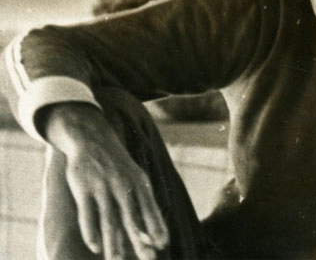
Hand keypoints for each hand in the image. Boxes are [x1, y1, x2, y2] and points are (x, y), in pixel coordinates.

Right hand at [43, 103, 169, 258]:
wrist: (93, 138)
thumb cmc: (119, 167)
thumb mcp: (135, 178)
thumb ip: (141, 203)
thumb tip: (151, 232)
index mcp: (139, 182)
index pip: (150, 208)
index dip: (156, 226)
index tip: (162, 244)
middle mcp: (122, 185)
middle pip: (132, 218)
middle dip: (139, 240)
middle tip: (148, 258)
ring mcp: (102, 187)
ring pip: (109, 220)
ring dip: (113, 242)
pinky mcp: (83, 189)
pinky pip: (88, 214)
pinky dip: (90, 231)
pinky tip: (95, 247)